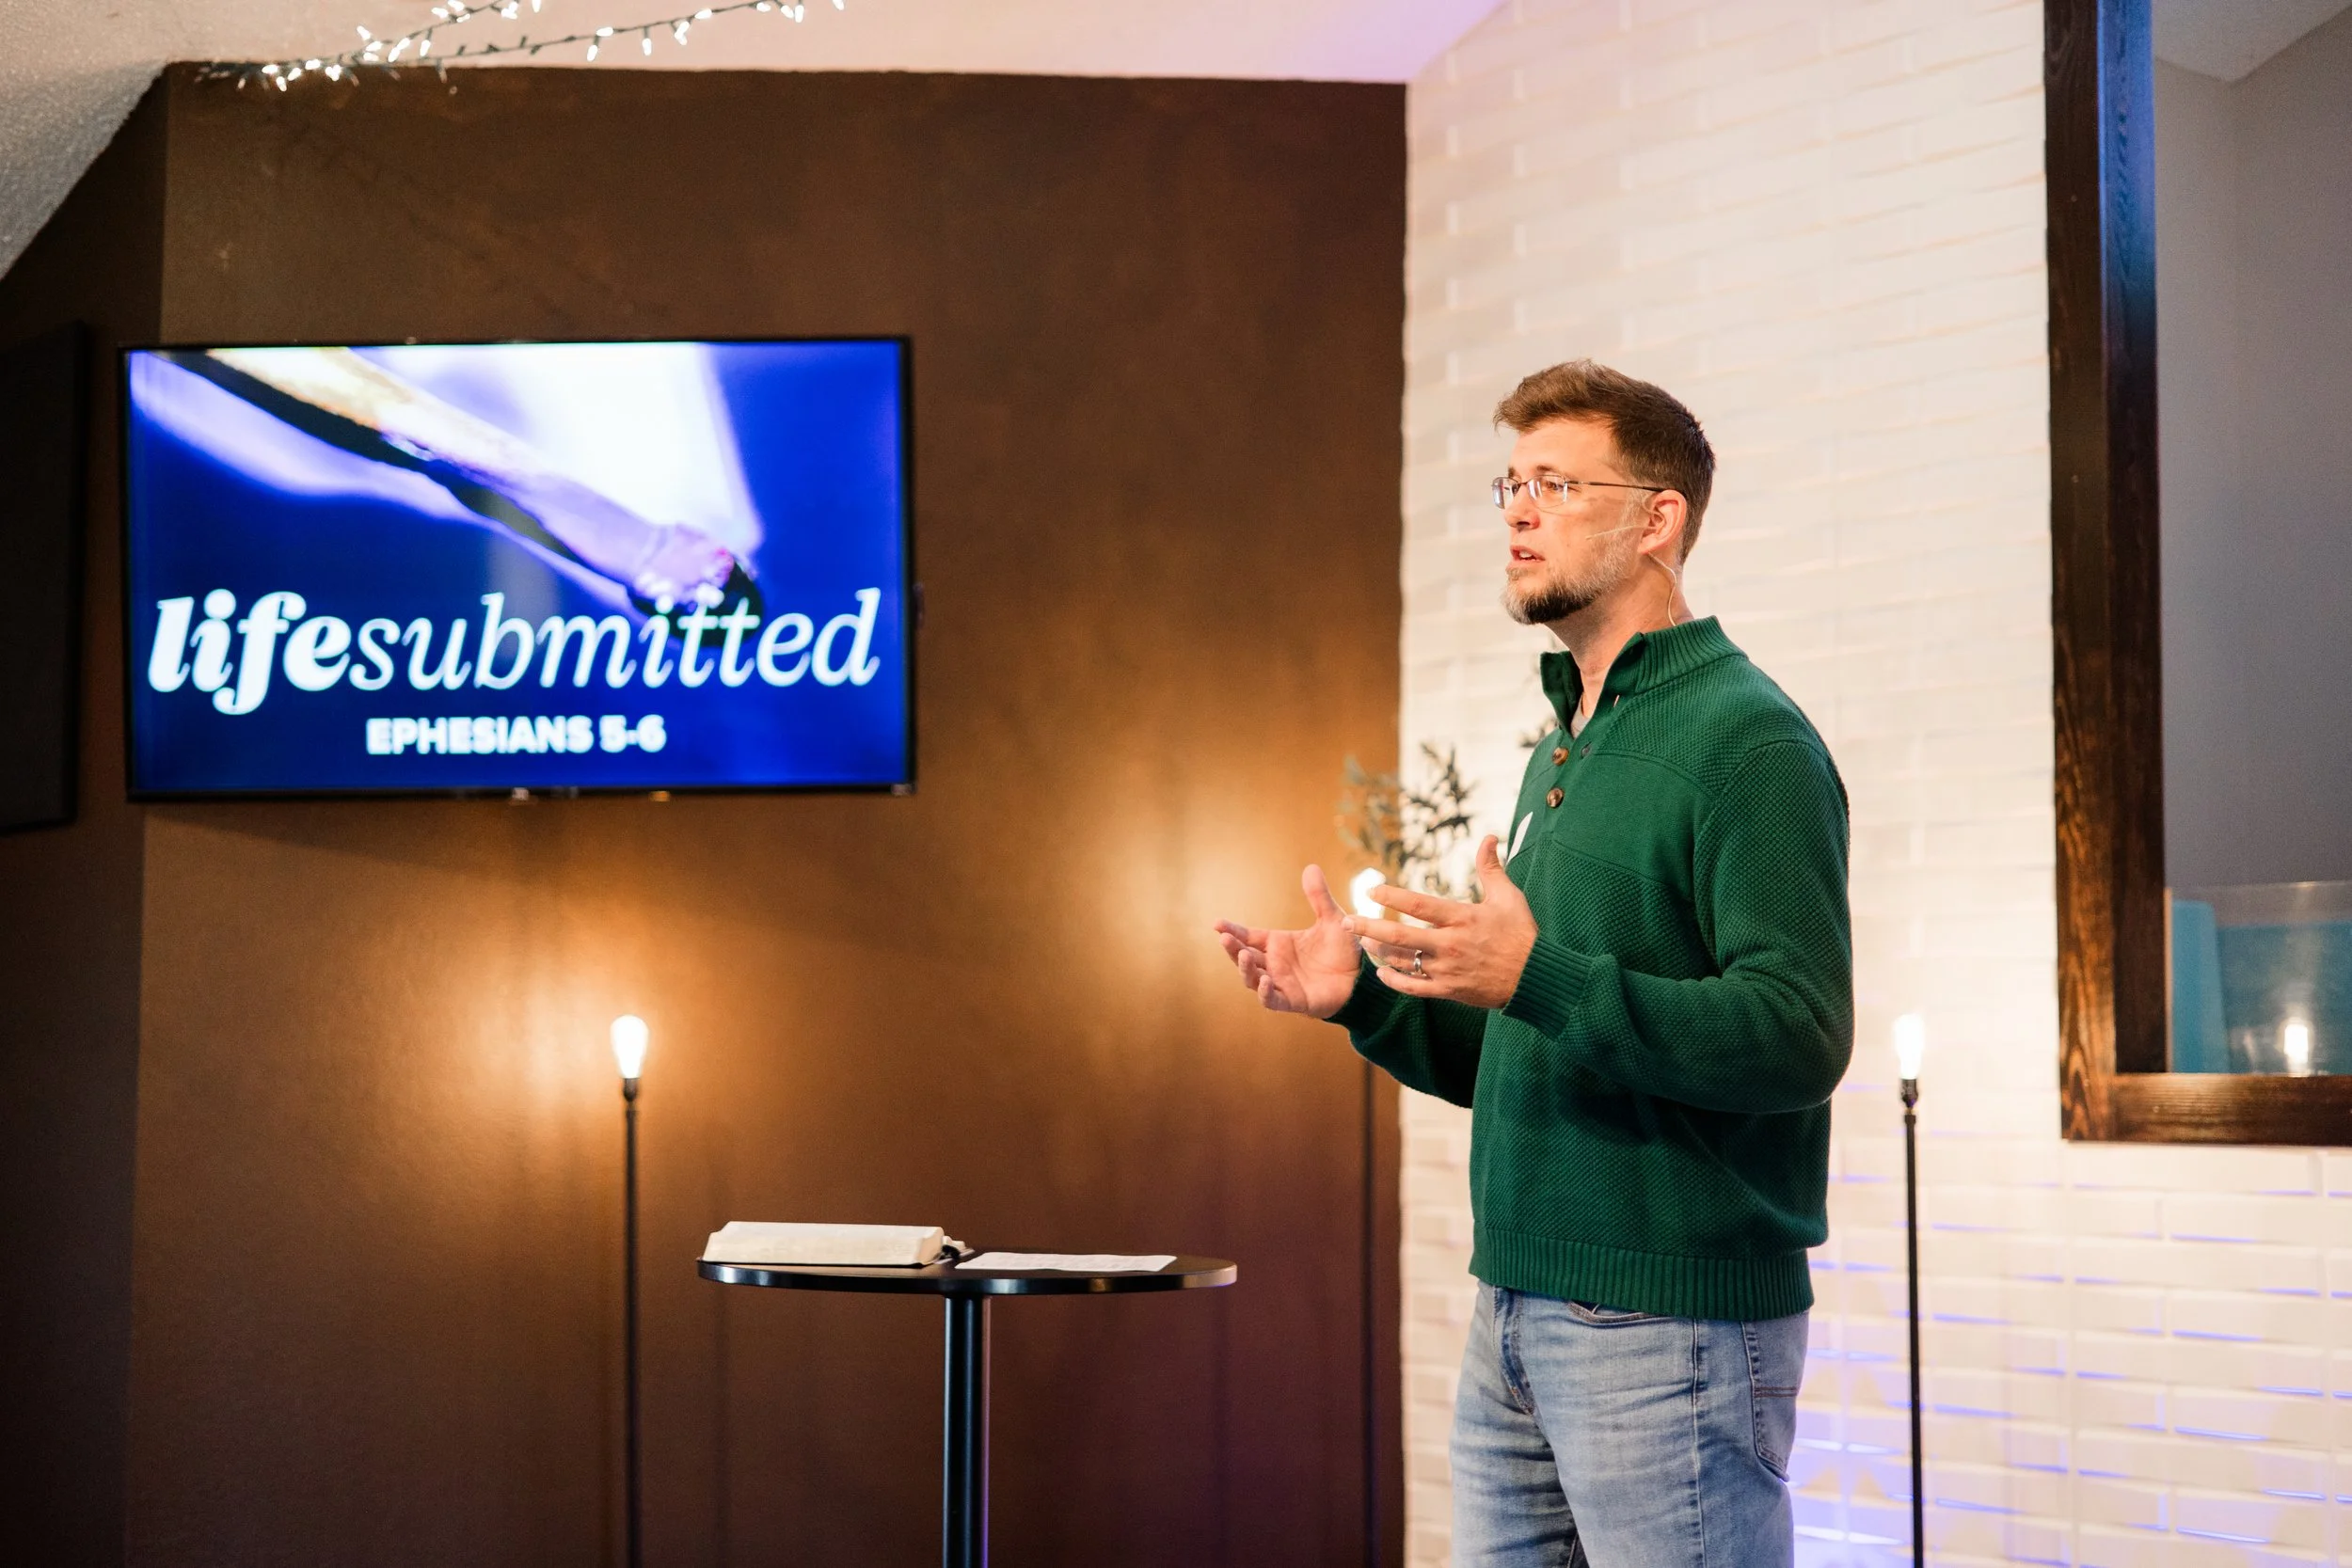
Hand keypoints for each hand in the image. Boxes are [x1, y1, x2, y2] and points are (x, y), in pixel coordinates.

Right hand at [1212, 865, 1363, 1017]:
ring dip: (1245, 969)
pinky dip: (1265, 993)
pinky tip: (1264, 982)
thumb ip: (1319, 897)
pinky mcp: (1292, 1001)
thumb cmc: (1344, 950)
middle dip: (1232, 948)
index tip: (1217, 924)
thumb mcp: (1332, 919)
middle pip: (1243, 957)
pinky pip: (1272, 1000)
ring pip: (1252, 979)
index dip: (1232, 930)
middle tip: (1224, 937)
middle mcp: (1275, 963)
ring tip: (1243, 955)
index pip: (1248, 936)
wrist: (1362, 978)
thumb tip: (1311, 866)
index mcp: (1278, 943)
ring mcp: (1281, 983)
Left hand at [1342, 836, 1535, 1008]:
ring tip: (1361, 941)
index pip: (1419, 905)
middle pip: (1400, 936)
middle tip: (1347, 921)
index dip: (1392, 896)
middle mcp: (1450, 944)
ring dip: (1378, 951)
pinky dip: (1395, 981)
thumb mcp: (1508, 897)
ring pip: (1403, 961)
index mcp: (1462, 918)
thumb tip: (1488, 837)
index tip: (1372, 889)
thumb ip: (1491, 868)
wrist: (1534, 979)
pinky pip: (1415, 987)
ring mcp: (1447, 969)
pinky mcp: (1448, 990)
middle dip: (1369, 927)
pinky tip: (1381, 973)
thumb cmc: (1521, 934)